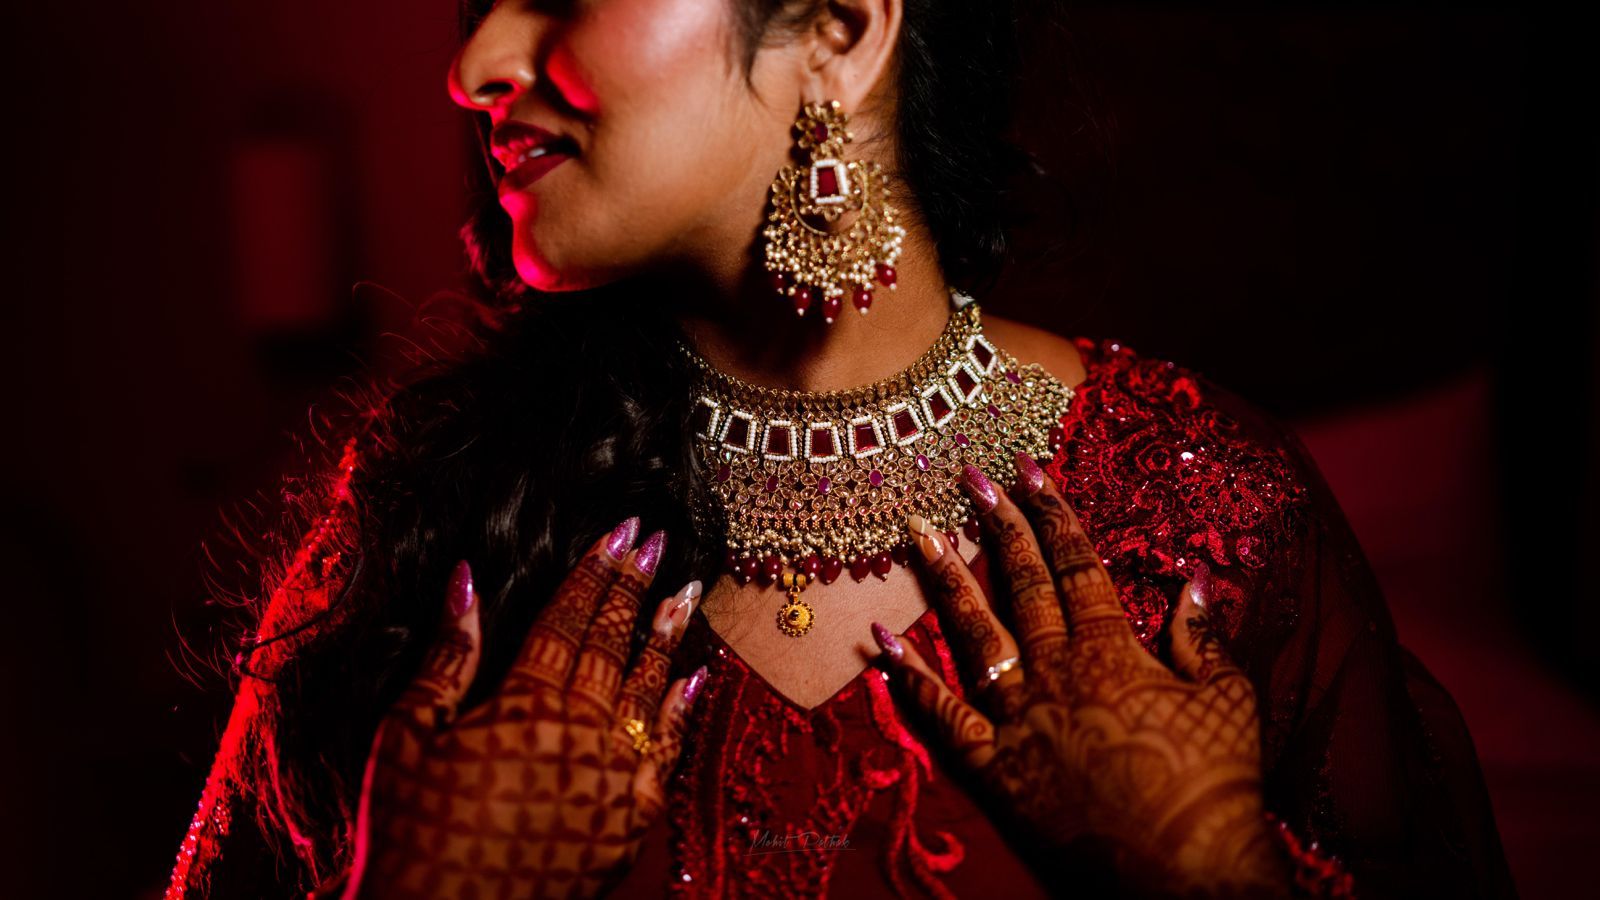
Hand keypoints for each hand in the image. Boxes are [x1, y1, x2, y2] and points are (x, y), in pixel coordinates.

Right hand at [340, 522, 706, 898]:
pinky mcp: (629, 820)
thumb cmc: (410, 828)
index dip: (596, 570)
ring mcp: (612, 775)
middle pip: (614, 642)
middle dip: (636, 586)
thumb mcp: (409, 730)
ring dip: (668, 635)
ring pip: (650, 688)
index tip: (622, 529)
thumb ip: (448, 653)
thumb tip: (466, 576)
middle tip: (659, 540)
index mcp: (525, 702)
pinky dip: (681, 712)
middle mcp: (580, 730)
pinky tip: (694, 679)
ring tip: (688, 590)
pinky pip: (666, 753)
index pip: (569, 617)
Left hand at [871, 457, 1290, 896]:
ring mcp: (1017, 717)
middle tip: (968, 477)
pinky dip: (907, 676)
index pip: (1075, 563)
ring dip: (944, 579)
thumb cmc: (1215, 783)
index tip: (1029, 468)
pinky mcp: (993, 766)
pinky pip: (940, 714)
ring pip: (973, 633)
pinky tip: (877, 641)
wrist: (1185, 871)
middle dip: (996, 524)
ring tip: (915, 532)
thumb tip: (1193, 581)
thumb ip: (1203, 636)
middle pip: (1021, 583)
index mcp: (1112, 649)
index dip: (1051, 512)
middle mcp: (1056, 670)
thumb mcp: (1228, 698)